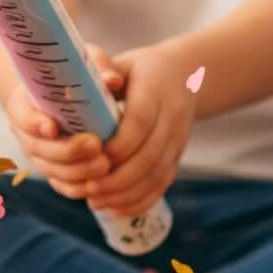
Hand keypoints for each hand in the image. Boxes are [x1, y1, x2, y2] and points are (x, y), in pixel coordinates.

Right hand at [7, 44, 125, 199]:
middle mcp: (26, 132)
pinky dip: (79, 187)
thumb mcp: (84, 63)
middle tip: (96, 145)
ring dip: (77, 171)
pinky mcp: (53, 170)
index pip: (21, 116)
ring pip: (51, 170)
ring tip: (105, 165)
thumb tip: (114, 80)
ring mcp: (39, 154)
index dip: (34, 123)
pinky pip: (61, 184)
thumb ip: (98, 67)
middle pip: (38, 148)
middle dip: (67, 151)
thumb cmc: (75, 74)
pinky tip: (99, 184)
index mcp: (24, 103)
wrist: (67, 95)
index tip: (53, 127)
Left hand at [87, 43, 196, 216]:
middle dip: (119, 176)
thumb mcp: (121, 62)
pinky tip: (115, 210)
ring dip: (125, 193)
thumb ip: (103, 69)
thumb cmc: (136, 71)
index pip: (142, 120)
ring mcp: (179, 140)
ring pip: (157, 174)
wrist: (183, 76)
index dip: (120, 143)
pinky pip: (162, 184)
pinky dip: (140, 201)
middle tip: (89, 187)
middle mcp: (173, 117)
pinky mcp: (177, 157)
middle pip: (150, 154)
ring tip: (95, 200)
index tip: (96, 157)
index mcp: (156, 89)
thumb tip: (102, 81)